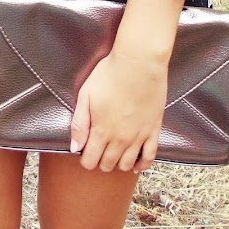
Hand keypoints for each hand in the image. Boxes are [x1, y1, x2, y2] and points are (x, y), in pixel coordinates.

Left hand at [70, 49, 167, 172]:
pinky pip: (150, 157)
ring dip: (118, 164)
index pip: (90, 161)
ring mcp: (139, 136)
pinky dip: (142, 165)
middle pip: (108, 164)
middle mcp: (120, 139)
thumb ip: (79, 124)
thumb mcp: (85, 96)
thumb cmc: (110, 75)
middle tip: (98, 150)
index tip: (85, 151)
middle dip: (100, 161)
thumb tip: (75, 147)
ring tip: (114, 155)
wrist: (139, 63)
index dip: (85, 159)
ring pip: (127, 164)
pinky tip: (136, 165)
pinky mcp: (153, 130)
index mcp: (101, 131)